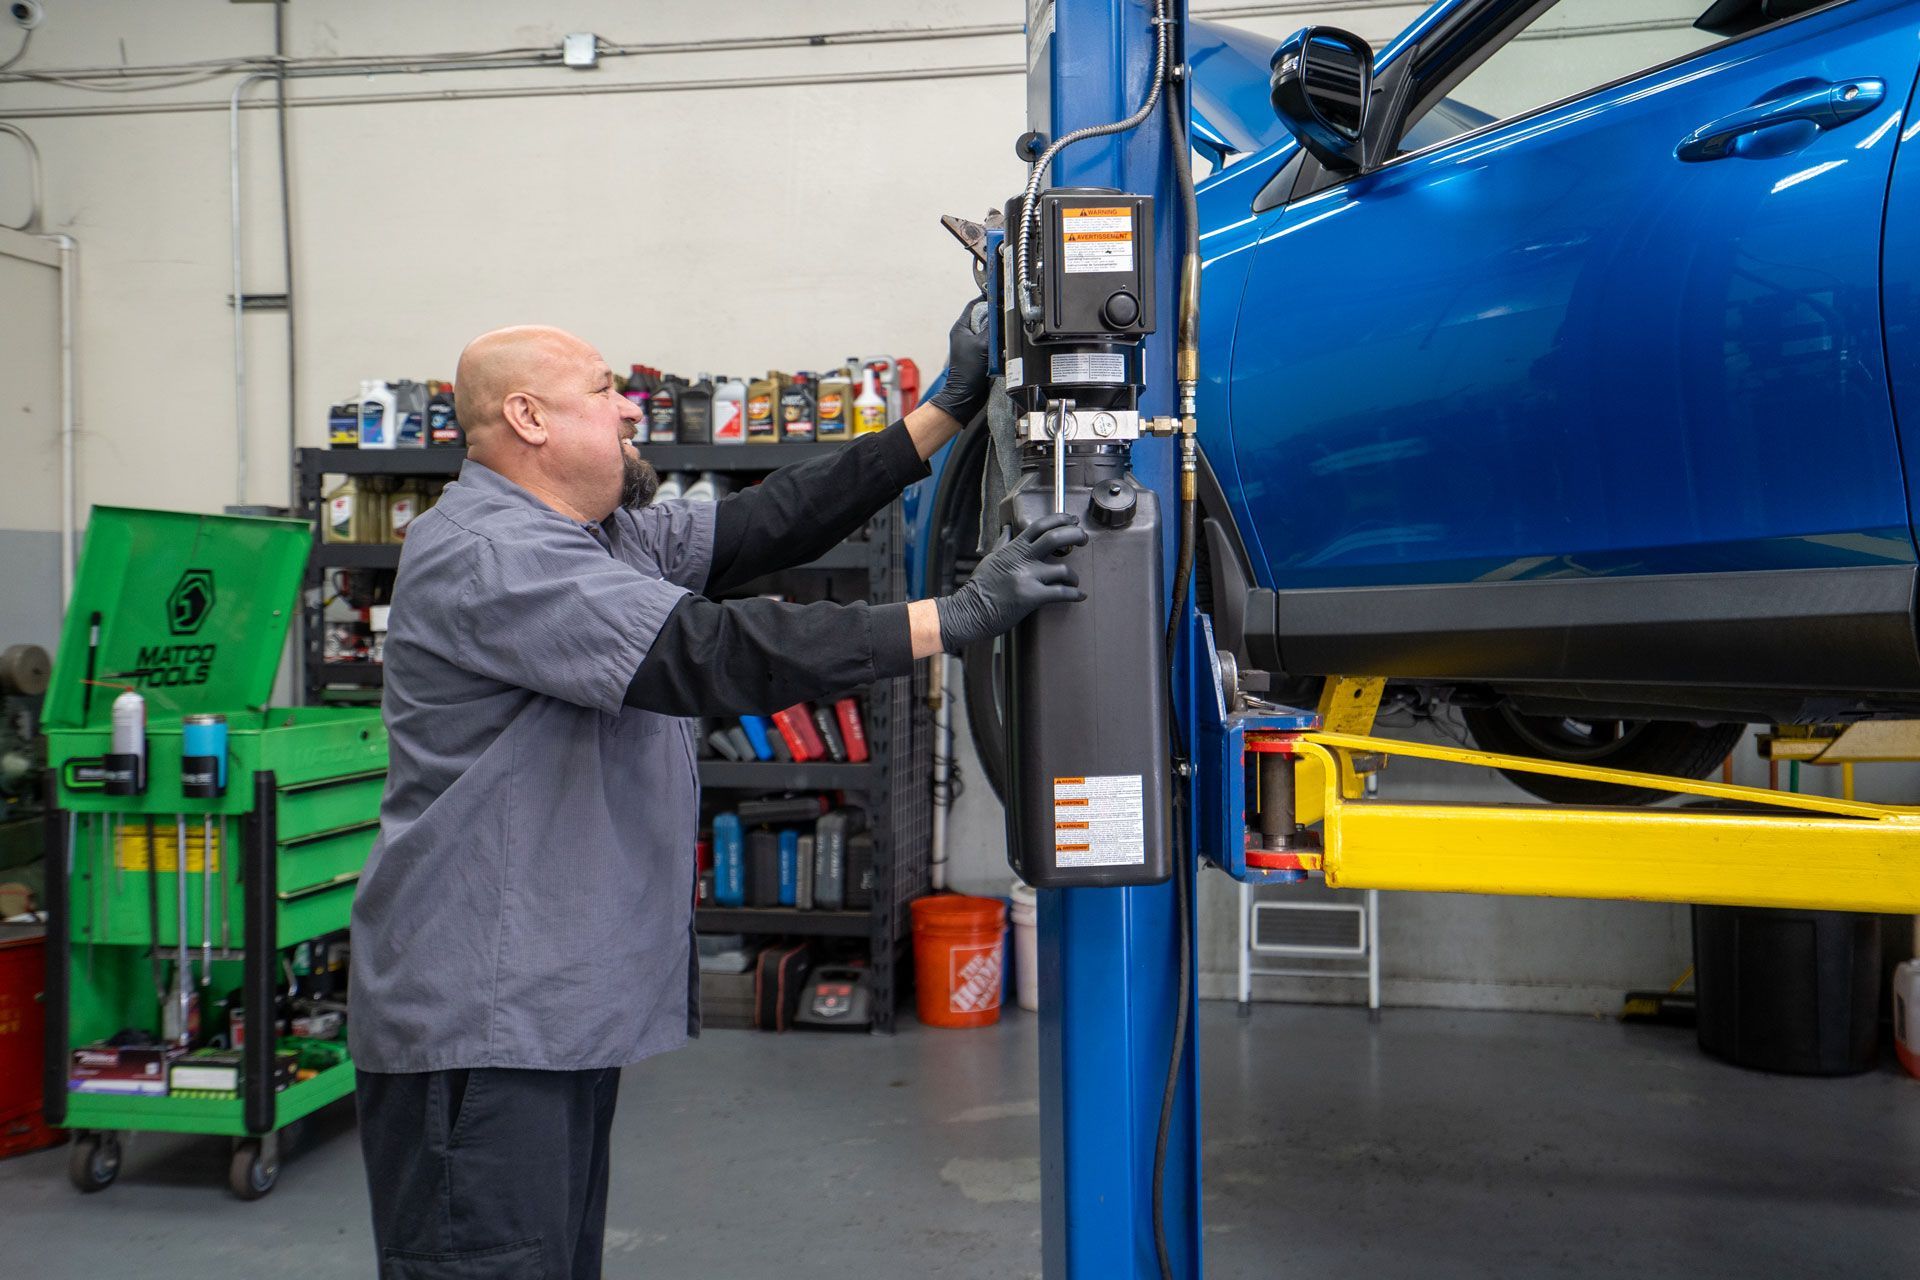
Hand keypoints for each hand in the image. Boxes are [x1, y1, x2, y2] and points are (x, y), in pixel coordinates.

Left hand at [926, 294, 991, 425]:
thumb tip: (1001, 312)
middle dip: (997, 317)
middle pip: (986, 316)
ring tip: (1003, 337)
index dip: (988, 298)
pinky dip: (1000, 344)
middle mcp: (967, 334)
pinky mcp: (982, 355)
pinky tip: (1003, 349)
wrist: (967, 397)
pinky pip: (994, 343)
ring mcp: (974, 345)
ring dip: (999, 332)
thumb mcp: (982, 345)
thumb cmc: (967, 373)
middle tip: (1006, 317)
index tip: (1001, 296)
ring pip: (992, 330)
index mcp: (961, 327)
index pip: (975, 304)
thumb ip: (992, 327)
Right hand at [935, 513, 1088, 650]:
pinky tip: (1080, 596)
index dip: (1060, 519)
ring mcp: (1027, 578)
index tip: (1072, 519)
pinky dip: (1075, 594)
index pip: (1040, 526)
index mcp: (1013, 549)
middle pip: (1056, 538)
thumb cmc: (979, 588)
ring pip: (1063, 570)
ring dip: (1074, 576)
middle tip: (1083, 539)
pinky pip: (1061, 593)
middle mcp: (1021, 560)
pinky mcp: (1031, 598)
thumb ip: (1003, 543)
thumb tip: (1008, 529)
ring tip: (1074, 582)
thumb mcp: (990, 559)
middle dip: (1075, 535)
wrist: (969, 612)